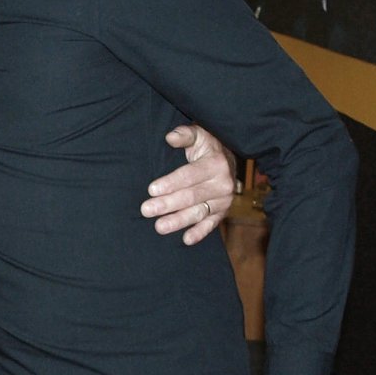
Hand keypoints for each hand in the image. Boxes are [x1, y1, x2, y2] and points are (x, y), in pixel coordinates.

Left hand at [141, 124, 236, 243]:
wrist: (229, 160)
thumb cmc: (207, 147)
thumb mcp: (199, 135)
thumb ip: (185, 134)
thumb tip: (170, 137)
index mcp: (215, 164)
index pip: (189, 175)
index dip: (171, 182)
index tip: (152, 190)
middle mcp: (223, 183)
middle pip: (191, 196)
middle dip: (168, 204)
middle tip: (147, 210)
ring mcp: (224, 200)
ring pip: (199, 212)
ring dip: (179, 221)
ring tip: (159, 227)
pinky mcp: (222, 212)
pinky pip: (211, 224)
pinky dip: (200, 233)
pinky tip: (186, 240)